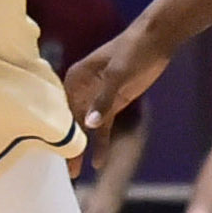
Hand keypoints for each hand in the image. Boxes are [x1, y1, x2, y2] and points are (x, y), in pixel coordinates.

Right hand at [64, 28, 167, 169]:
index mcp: (74, 78)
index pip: (62, 110)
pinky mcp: (113, 103)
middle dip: (67, 145)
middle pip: (71, 122)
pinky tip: (98, 162)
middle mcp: (81, 89)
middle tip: (66, 171)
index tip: (54, 153)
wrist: (157, 39)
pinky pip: (103, 127)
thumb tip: (89, 125)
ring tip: (76, 173)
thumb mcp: (118, 73)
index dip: (58, 131)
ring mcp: (97, 97)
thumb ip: (104, 100)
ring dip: (82, 148)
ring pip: (85, 127)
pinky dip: (100, 143)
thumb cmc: (133, 50)